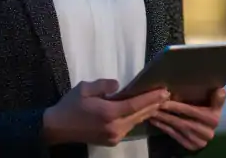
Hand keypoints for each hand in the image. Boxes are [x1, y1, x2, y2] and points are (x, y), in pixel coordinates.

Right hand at [43, 79, 169, 146]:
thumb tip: (119, 86)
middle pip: (139, 114)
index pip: (135, 105)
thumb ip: (104, 85)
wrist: (58, 127)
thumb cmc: (71, 105)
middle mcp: (114, 127)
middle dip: (153, 104)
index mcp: (108, 113)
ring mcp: (114, 136)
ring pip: (135, 121)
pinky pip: (129, 127)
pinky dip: (137, 118)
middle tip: (167, 94)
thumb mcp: (85, 88)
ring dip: (147, 111)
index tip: (164, 91)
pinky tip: (143, 111)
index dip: (151, 98)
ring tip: (158, 101)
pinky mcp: (111, 140)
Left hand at [150, 88, 225, 150]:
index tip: (164, 100)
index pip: (193, 112)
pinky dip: (164, 128)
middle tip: (154, 105)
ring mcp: (199, 142)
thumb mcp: (215, 103)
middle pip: (183, 121)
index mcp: (213, 119)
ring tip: (152, 112)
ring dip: (163, 120)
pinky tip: (156, 122)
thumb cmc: (210, 110)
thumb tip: (220, 90)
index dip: (178, 107)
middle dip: (167, 114)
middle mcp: (208, 133)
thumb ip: (217, 98)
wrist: (209, 129)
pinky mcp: (191, 147)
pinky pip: (175, 136)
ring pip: (178, 129)